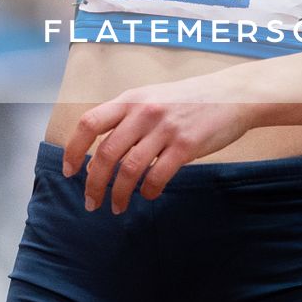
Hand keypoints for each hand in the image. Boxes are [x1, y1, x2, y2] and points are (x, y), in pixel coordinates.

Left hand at [59, 73, 255, 212]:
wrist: (232, 95)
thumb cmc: (187, 99)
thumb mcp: (151, 98)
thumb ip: (126, 119)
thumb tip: (99, 153)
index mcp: (130, 100)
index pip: (90, 124)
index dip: (74, 149)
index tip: (69, 171)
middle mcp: (143, 112)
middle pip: (106, 153)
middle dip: (94, 183)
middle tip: (90, 202)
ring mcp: (165, 129)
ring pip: (130, 168)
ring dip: (119, 194)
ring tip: (116, 207)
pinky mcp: (186, 146)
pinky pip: (158, 175)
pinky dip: (148, 190)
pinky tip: (147, 195)